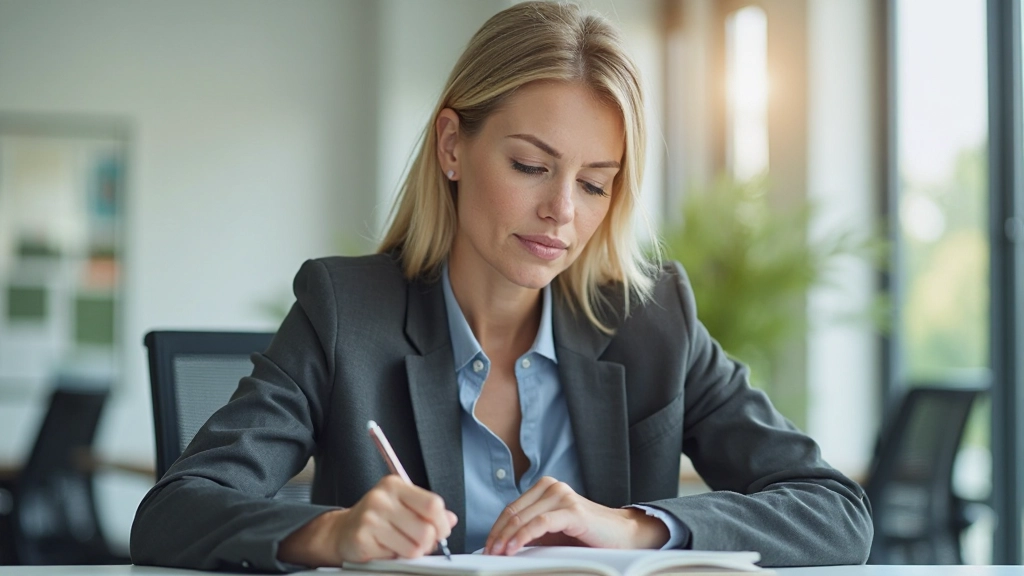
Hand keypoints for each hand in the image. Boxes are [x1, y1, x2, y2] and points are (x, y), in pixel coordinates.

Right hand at [279, 475, 456, 565]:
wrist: (342, 531)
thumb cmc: (377, 518)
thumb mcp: (403, 506)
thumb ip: (428, 511)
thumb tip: (451, 519)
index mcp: (395, 485)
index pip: (432, 504)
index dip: (442, 524)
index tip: (441, 532)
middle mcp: (382, 498)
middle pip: (426, 530)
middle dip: (428, 543)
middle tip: (420, 543)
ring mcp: (370, 518)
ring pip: (413, 548)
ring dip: (412, 553)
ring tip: (401, 545)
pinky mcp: (363, 538)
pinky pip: (395, 558)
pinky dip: (395, 558)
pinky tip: (386, 548)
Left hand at [484, 476, 668, 555]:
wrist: (622, 535)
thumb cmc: (588, 535)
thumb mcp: (553, 532)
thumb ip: (531, 531)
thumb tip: (502, 543)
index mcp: (545, 488)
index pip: (511, 509)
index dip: (496, 528)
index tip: (487, 546)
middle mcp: (552, 487)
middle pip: (513, 512)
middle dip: (497, 535)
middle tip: (489, 553)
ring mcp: (563, 496)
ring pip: (524, 517)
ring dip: (506, 537)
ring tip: (498, 553)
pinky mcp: (572, 510)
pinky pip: (540, 523)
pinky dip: (523, 536)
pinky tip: (513, 548)